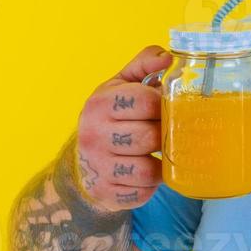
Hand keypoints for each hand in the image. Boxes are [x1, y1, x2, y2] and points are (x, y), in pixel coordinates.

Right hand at [74, 45, 171, 213]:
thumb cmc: (110, 118)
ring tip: (156, 155)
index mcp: (100, 104)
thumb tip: (168, 57)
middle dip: (164, 136)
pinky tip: (145, 173)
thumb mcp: (121, 86)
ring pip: (148, 169)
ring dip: (160, 164)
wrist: (81, 163)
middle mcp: (94, 134)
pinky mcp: (104, 193)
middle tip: (165, 134)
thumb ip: (145, 65)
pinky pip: (142, 192)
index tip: (165, 109)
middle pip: (150, 137)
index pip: (147, 102)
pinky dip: (150, 186)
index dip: (165, 106)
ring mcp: (97, 167)